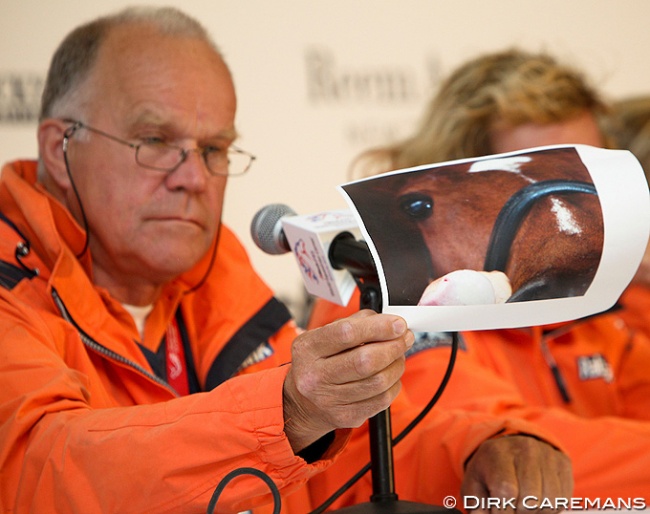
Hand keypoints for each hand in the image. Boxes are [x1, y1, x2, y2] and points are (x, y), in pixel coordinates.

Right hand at [283, 310, 413, 451]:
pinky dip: (394, 384)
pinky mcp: (346, 416)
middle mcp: (315, 376)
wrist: (303, 402)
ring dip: (397, 364)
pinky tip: (391, 375)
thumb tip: (389, 322)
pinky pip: (382, 400)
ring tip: (398, 355)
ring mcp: (329, 400)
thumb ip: (355, 322)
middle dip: (393, 346)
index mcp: (308, 348)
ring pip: (378, 382)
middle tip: (404, 338)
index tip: (398, 324)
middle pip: (365, 360)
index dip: (379, 327)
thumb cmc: (319, 361)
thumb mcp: (324, 335)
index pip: (347, 333)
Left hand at [461, 435, 572, 513]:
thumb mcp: (474, 485)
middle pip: (530, 500)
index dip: (503, 511)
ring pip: (550, 502)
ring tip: (522, 506)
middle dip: (519, 513)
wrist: (509, 448)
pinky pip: (563, 498)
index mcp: (497, 453)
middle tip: (511, 509)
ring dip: (536, 512)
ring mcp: (546, 455)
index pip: (506, 491)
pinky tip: (537, 501)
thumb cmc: (490, 471)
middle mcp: (525, 449)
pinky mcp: (563, 463)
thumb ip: (477, 505)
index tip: (498, 513)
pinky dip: (550, 508)